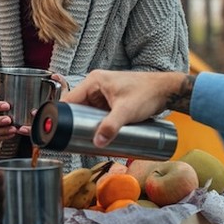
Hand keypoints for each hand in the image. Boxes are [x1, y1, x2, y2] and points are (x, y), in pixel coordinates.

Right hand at [62, 71, 185, 148]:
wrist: (166, 91)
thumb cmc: (148, 93)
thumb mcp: (127, 110)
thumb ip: (111, 126)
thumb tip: (97, 142)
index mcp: (94, 81)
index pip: (69, 98)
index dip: (61, 114)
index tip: (56, 128)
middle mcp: (96, 86)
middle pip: (76, 107)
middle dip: (73, 123)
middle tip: (70, 138)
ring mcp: (104, 95)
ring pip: (87, 113)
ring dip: (85, 124)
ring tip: (81, 139)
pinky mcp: (111, 102)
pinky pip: (97, 115)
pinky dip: (95, 124)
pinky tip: (95, 135)